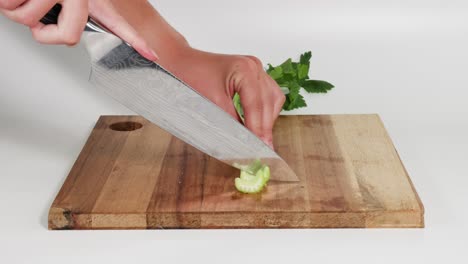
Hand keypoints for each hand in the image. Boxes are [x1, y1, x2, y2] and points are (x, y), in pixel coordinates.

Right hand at [0, 0, 157, 59]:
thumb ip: (70, 18)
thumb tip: (68, 38)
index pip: (117, 23)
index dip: (136, 41)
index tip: (153, 55)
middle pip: (66, 37)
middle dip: (43, 31)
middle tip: (39, 14)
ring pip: (29, 20)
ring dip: (17, 8)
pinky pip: (11, 8)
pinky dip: (5, 2)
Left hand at [167, 49, 285, 147]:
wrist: (180, 62)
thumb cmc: (189, 76)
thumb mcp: (211, 104)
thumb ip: (231, 122)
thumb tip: (245, 141)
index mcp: (245, 69)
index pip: (256, 105)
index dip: (258, 129)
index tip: (259, 148)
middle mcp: (254, 66)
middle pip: (269, 102)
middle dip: (265, 127)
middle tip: (262, 149)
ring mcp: (255, 68)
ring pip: (273, 99)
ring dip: (268, 119)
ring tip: (260, 138)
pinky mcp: (253, 74)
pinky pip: (268, 94)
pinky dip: (265, 110)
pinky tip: (258, 123)